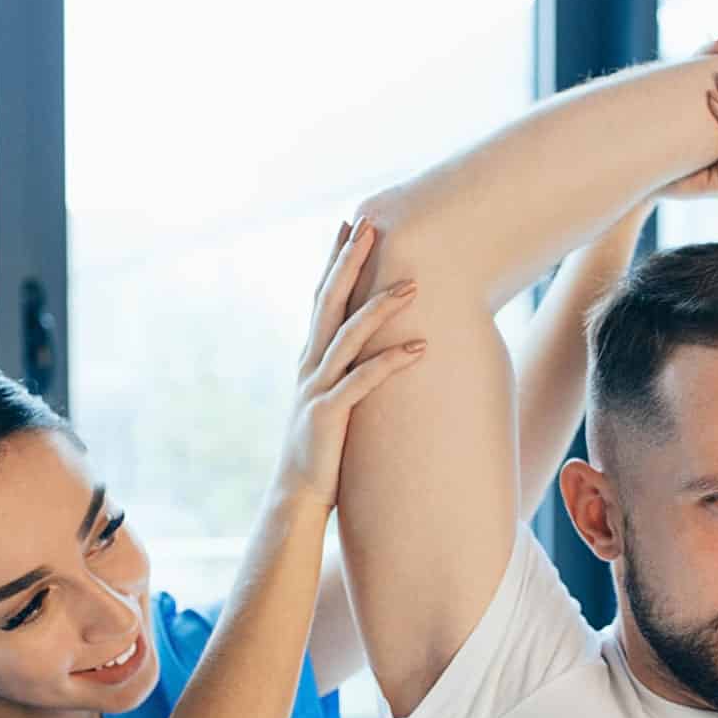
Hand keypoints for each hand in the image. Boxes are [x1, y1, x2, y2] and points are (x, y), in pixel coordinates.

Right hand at [274, 219, 425, 511]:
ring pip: (349, 337)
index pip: (322, 297)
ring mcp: (317, 388)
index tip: (350, 224)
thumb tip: (369, 344)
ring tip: (413, 284)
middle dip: (350, 263)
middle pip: (330, 303)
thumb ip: (344, 367)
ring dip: (380, 307)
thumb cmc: (322, 445)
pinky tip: (420, 347)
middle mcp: (310, 365)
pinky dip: (392, 362)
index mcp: (310, 356)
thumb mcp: (332, 396)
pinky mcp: (329, 415)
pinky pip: (363, 382)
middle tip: (370, 225)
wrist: (297, 493)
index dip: (335, 260)